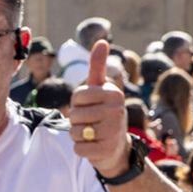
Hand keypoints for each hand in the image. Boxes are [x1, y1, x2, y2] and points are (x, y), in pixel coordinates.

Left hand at [68, 41, 129, 176]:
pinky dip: (81, 149)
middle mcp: (117, 111)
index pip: (78, 96)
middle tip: (91, 122)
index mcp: (114, 93)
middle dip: (77, 120)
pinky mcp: (107, 150)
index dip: (78, 103)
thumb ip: (98, 67)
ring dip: (78, 135)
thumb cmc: (104, 112)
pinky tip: (94, 146)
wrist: (117, 147)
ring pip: (75, 132)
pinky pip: (79, 149)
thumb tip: (101, 41)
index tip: (90, 106)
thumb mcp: (101, 89)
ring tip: (92, 134)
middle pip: (75, 114)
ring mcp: (113, 131)